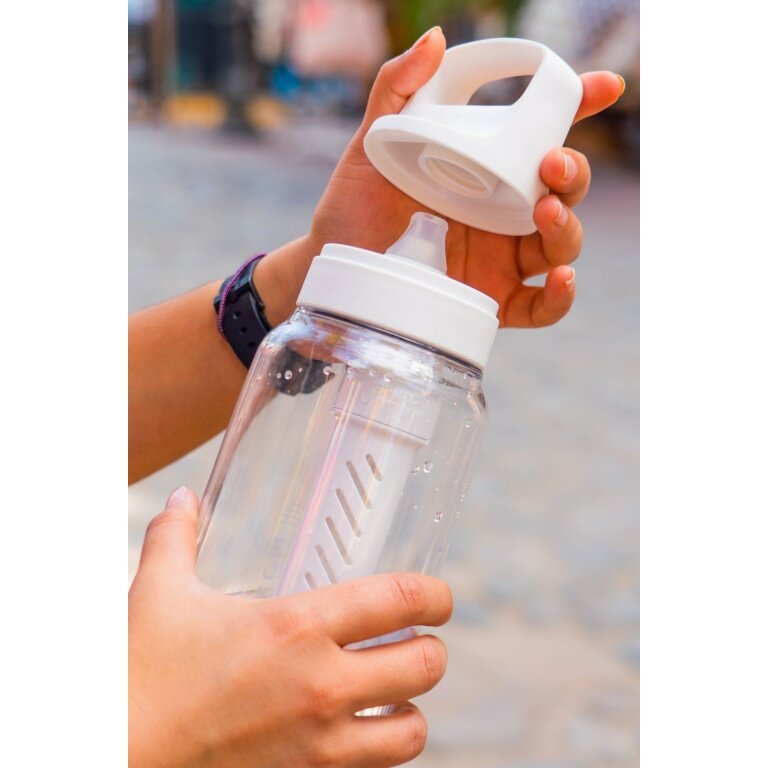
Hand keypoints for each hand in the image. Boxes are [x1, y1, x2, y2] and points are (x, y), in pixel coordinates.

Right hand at [129, 487, 452, 767]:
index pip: (399, 599)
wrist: (117, 751)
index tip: (440, 596)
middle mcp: (321, 683)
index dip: (436, 594)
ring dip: (411, 706)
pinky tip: (359, 731)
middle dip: (430, 648)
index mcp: (297, 625)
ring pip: (413, 730)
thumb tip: (185, 498)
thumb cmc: (141, 670)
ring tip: (394, 692)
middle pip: (425, 664)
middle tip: (415, 640)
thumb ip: (176, 537)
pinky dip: (380, 748)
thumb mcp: (159, 592)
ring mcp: (319, 742)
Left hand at [259, 27, 623, 327]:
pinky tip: (560, 278)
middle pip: (563, 190)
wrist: (332, 265)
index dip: (577, 107)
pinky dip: (559, 296)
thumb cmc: (354, 204)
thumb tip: (436, 41)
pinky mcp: (492, 301)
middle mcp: (502, 213)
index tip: (602, 86)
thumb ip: (397, 90)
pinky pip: (540, 307)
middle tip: (549, 163)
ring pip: (561, 244)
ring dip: (566, 226)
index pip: (540, 136)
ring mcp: (501, 259)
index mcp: (485, 169)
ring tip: (544, 212)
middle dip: (572, 173)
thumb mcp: (371, 144)